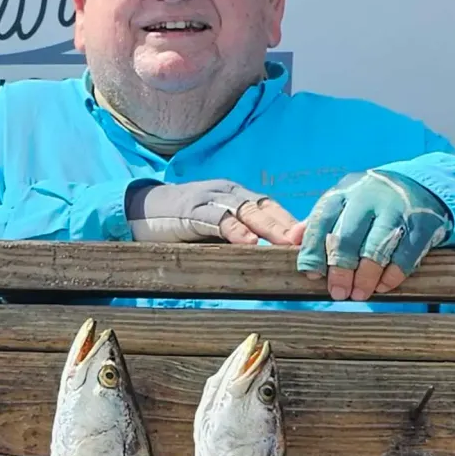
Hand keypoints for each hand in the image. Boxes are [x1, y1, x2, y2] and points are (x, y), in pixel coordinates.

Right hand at [126, 178, 304, 246]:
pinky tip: (249, 243)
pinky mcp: (190, 211)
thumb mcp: (214, 231)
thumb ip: (238, 239)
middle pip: (265, 207)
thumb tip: (268, 262)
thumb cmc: (180, 225)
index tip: (316, 238)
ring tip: (288, 243)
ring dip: (269, 227)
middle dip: (289, 225)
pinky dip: (234, 230)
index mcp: (237, 197)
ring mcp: (209, 199)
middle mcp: (228, 193)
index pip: (272, 207)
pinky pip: (216, 219)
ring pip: (246, 210)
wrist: (138, 211)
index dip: (292, 222)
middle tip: (310, 241)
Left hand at [296, 171, 448, 299]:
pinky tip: (383, 287)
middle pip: (347, 238)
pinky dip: (392, 275)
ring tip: (358, 294)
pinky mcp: (422, 224)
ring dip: (365, 277)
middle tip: (337, 293)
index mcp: (344, 193)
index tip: (311, 275)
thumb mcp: (343, 203)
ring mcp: (397, 209)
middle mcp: (369, 198)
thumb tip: (290, 240)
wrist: (420, 185)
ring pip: (376, 249)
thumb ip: (318, 222)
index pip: (321, 222)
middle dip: (340, 270)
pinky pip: (405, 255)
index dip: (313, 251)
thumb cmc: (371, 203)